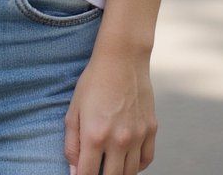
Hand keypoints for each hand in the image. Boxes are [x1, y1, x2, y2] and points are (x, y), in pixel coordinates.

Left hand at [63, 47, 157, 174]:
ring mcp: (137, 136)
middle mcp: (118, 140)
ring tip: (109, 164)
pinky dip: (136, 166)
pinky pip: (146, 160)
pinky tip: (126, 159)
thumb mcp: (74, 109)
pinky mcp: (151, 129)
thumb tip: (74, 170)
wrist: (122, 58)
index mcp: (95, 135)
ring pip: (130, 173)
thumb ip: (72, 143)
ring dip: (118, 173)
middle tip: (96, 167)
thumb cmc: (94, 81)